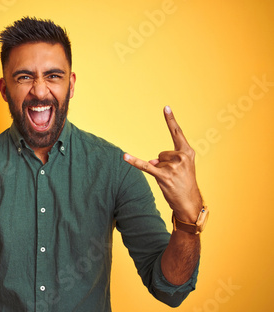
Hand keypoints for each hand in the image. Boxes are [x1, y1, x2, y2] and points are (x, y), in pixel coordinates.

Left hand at [123, 106, 201, 222]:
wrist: (189, 202)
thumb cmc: (184, 183)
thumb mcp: (180, 168)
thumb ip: (166, 159)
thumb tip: (152, 161)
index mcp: (188, 152)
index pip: (177, 133)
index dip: (171, 120)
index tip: (165, 107)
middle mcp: (182, 157)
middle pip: (161, 153)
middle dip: (163, 163)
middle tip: (174, 175)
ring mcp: (173, 166)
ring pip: (156, 161)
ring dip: (159, 171)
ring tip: (171, 180)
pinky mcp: (163, 176)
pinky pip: (145, 166)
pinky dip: (134, 162)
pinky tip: (124, 157)